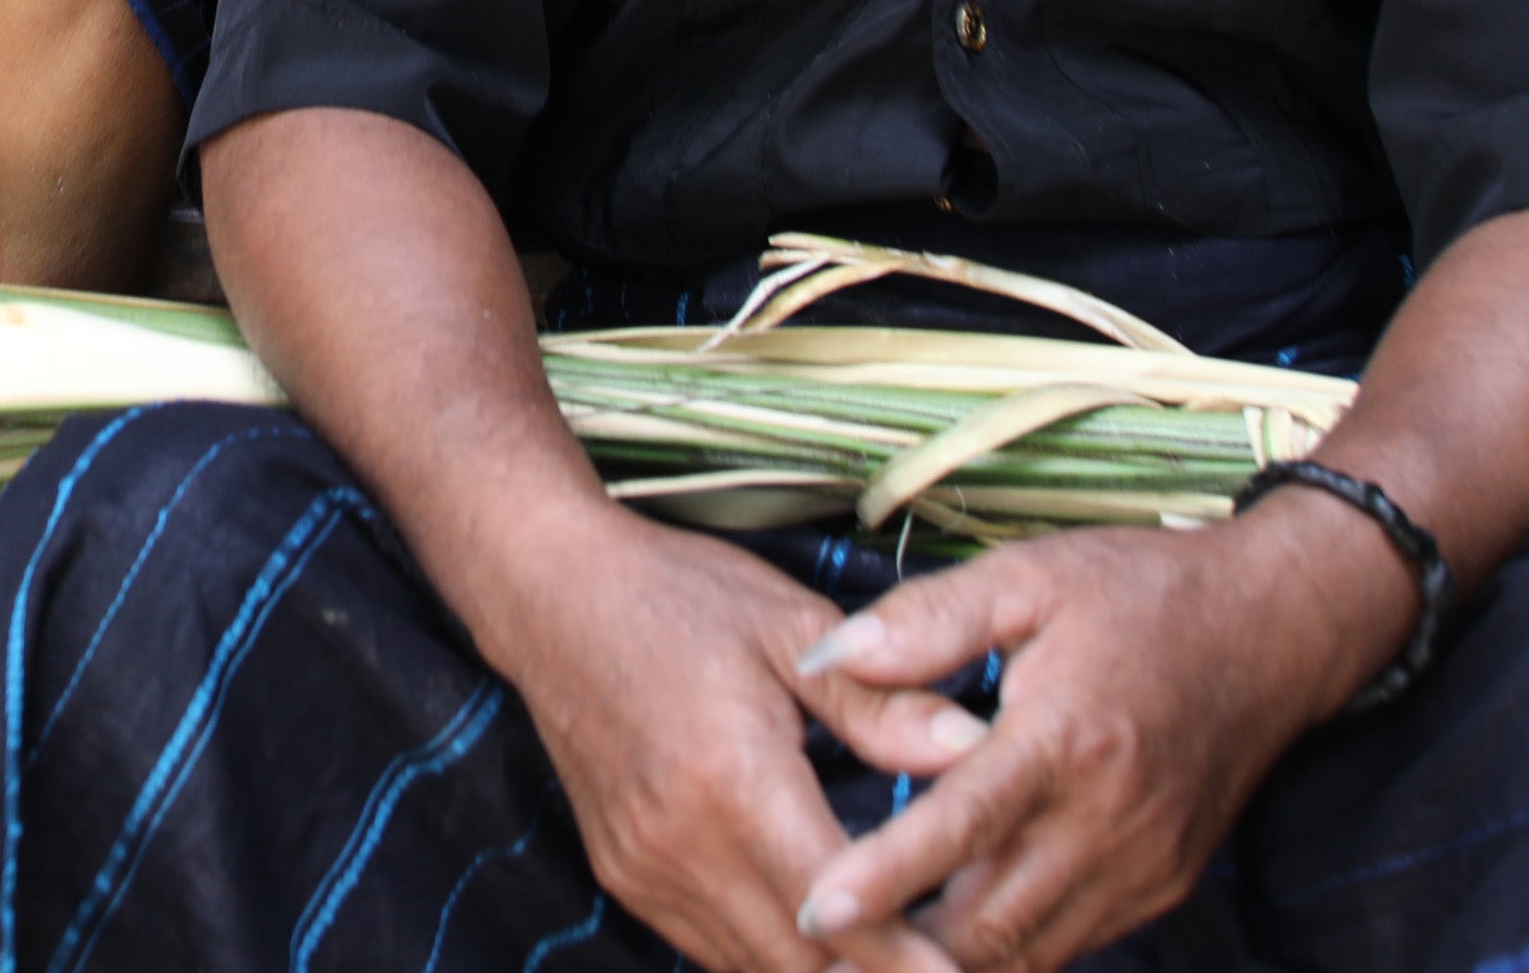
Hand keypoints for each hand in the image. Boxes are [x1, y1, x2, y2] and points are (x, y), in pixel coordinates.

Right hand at [473, 507, 978, 972]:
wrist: (550, 593)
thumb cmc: (682, 597)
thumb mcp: (792, 627)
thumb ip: (882, 703)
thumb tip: (978, 751)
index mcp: (732, 778)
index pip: (838, 902)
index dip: (907, 959)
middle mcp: (681, 842)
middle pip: (800, 962)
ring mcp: (645, 868)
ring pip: (755, 968)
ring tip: (897, 961)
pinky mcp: (625, 875)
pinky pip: (714, 947)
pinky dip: (775, 956)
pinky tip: (826, 939)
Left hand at [785, 492, 1417, 971]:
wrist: (1275, 628)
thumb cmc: (1143, 593)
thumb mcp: (1029, 577)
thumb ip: (926, 620)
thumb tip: (827, 657)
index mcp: (1066, 738)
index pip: (961, 828)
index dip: (885, 878)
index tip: (817, 909)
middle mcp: (1109, 819)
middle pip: (990, 922)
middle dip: (902, 946)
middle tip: (823, 943)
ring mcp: (1143, 864)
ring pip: (1030, 951)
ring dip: (951, 959)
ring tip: (871, 953)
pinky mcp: (1163, 884)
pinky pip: (1072, 941)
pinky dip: (1010, 949)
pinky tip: (951, 934)